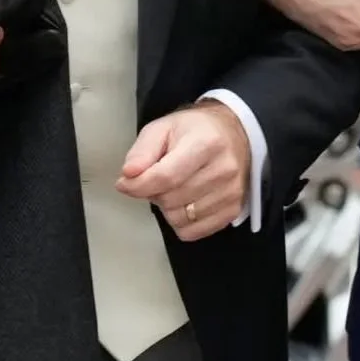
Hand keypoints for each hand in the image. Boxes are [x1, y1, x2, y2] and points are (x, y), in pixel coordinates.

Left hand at [115, 103, 250, 240]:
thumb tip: (128, 175)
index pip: (165, 177)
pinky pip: (192, 232)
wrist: (233, 133)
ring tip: (176, 187)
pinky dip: (181, 222)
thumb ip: (142, 151)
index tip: (125, 184)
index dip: (138, 185)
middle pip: (170, 200)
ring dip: (168, 208)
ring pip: (179, 219)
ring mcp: (231, 192)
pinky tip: (186, 201)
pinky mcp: (233, 210)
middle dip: (154, 192)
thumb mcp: (163, 128)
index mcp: (206, 142)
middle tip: (160, 177)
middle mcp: (223, 169)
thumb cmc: (195, 131)